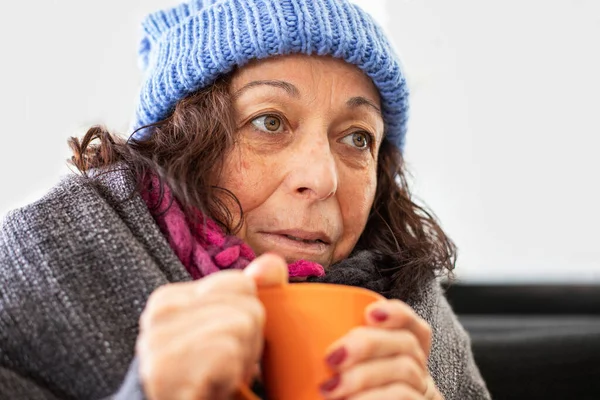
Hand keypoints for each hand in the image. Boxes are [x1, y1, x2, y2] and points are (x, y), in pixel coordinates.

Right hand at [136, 253, 286, 399]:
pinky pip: (228, 351)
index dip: (248, 319)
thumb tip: (273, 261)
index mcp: (170, 300)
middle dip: (249, 343)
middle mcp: (159, 314)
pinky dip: (231, 376)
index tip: (229, 347)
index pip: (243, 284)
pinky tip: (212, 388)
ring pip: (243, 324)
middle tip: (225, 368)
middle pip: (248, 306)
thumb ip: (248, 296)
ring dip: (242, 362)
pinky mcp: (164, 366)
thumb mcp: (226, 333)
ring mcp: (157, 340)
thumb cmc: (200, 379)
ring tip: (220, 378)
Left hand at [320, 299, 442, 399]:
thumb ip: (321, 356)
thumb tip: (278, 310)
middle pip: (407, 346)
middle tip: (330, 357)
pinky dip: (376, 399)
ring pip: (406, 374)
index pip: (414, 328)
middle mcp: (418, 380)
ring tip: (329, 391)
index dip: (397, 314)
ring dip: (365, 378)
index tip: (369, 313)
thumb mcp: (331, 380)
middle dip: (368, 344)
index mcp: (400, 363)